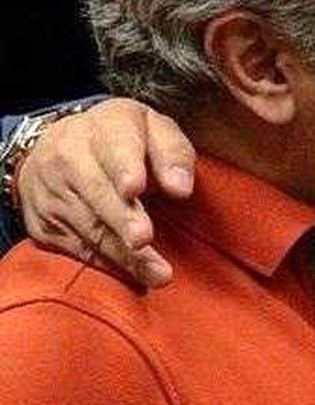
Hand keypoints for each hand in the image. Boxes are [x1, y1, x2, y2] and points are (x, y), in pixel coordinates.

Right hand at [18, 99, 195, 286]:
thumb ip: (173, 154)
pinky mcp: (44, 224)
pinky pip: (77, 248)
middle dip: (121, 218)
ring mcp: (51, 192)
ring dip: (123, 253)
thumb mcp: (156, 131)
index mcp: (105, 127)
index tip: (134, 188)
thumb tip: (181, 188)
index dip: (123, 167)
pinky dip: (107, 264)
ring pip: (88, 227)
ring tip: (157, 273)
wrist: (62, 147)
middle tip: (144, 239)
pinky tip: (135, 276)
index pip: (114, 145)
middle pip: (97, 192)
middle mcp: (69, 157)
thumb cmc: (125, 143)